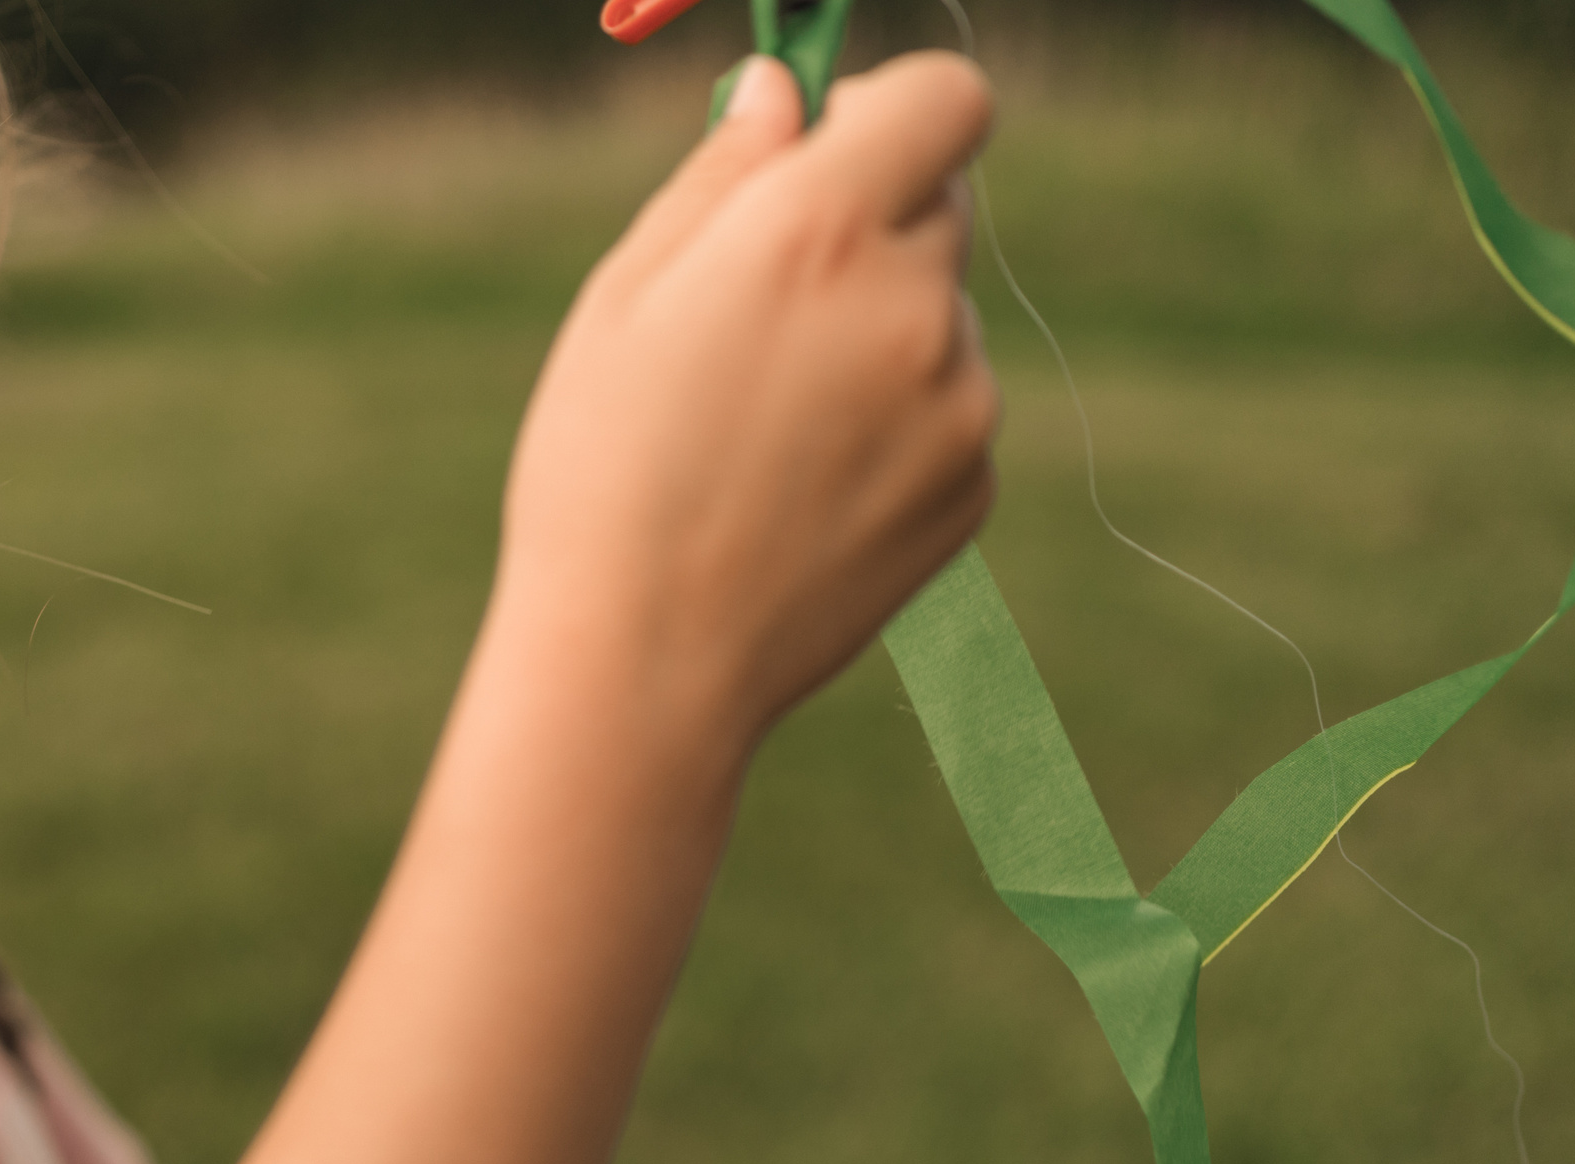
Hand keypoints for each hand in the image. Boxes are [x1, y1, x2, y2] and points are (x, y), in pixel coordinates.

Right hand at [493, 50, 997, 755]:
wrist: (646, 660)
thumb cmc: (602, 470)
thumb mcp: (627, 295)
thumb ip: (722, 174)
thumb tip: (780, 91)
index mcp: (821, 228)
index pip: (944, 97)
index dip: (891, 106)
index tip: (835, 142)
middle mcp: (914, 303)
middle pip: (942, 203)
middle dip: (871, 226)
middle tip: (766, 305)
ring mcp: (959, 403)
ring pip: (941, 318)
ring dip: (878, 336)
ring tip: (764, 430)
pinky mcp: (971, 488)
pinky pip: (945, 413)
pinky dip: (891, 428)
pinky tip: (797, 489)